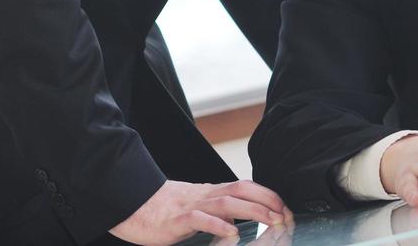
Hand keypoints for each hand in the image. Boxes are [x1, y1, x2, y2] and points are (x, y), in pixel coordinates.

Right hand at [110, 179, 290, 244]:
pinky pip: (200, 220)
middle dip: (266, 200)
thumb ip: (215, 212)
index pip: (244, 186)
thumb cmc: (163, 209)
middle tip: (285, 213)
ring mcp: (191, 206)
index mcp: (210, 193)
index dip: (266, 194)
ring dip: (252, 210)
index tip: (284, 206)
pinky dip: (218, 225)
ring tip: (270, 220)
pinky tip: (232, 232)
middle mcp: (205, 196)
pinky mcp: (176, 221)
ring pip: (226, 202)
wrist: (132, 204)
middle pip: (241, 190)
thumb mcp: (195, 207)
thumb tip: (238, 219)